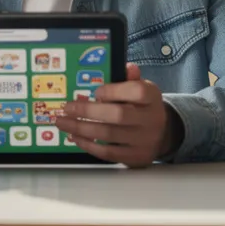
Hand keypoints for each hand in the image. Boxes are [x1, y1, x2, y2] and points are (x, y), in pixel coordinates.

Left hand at [56, 63, 181, 167]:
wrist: (162, 134)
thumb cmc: (143, 107)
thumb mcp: (141, 89)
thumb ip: (130, 78)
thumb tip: (127, 68)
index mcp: (152, 97)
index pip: (137, 91)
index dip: (113, 90)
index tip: (95, 91)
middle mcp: (152, 119)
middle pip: (118, 115)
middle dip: (88, 110)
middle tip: (67, 108)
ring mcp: (144, 141)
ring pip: (109, 135)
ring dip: (81, 128)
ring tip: (63, 122)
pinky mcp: (136, 157)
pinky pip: (108, 152)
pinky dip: (88, 145)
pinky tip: (75, 137)